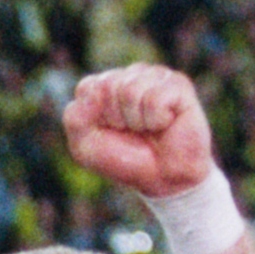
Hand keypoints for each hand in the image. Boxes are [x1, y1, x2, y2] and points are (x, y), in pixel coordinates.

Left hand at [63, 64, 216, 201]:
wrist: (163, 177)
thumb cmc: (124, 159)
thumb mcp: (85, 147)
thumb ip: (75, 119)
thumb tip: (94, 89)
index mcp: (107, 85)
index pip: (87, 87)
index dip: (94, 116)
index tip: (109, 130)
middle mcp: (132, 75)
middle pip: (107, 85)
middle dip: (115, 118)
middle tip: (132, 131)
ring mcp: (156, 76)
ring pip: (130, 91)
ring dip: (136, 120)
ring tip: (148, 128)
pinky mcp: (179, 84)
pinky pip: (154, 99)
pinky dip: (155, 120)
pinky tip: (165, 124)